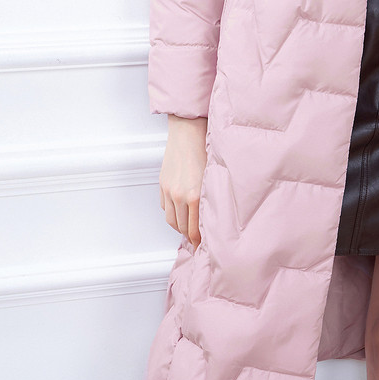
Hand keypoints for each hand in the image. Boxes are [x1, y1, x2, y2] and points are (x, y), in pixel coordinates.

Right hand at [159, 114, 207, 245]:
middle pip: (183, 229)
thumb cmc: (205, 149)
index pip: (195, 230)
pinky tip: (181, 211)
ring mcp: (169, 190)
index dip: (199, 242)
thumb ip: (212, 198)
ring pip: (172, 220)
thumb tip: (215, 218)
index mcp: (195, 195)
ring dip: (181, 226)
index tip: (204, 248)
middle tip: (198, 242)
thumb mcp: (214, 177)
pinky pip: (166, 208)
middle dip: (190, 237)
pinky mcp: (162, 185)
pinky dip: (173, 213)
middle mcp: (180, 195)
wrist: (188, 131)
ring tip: (190, 228)